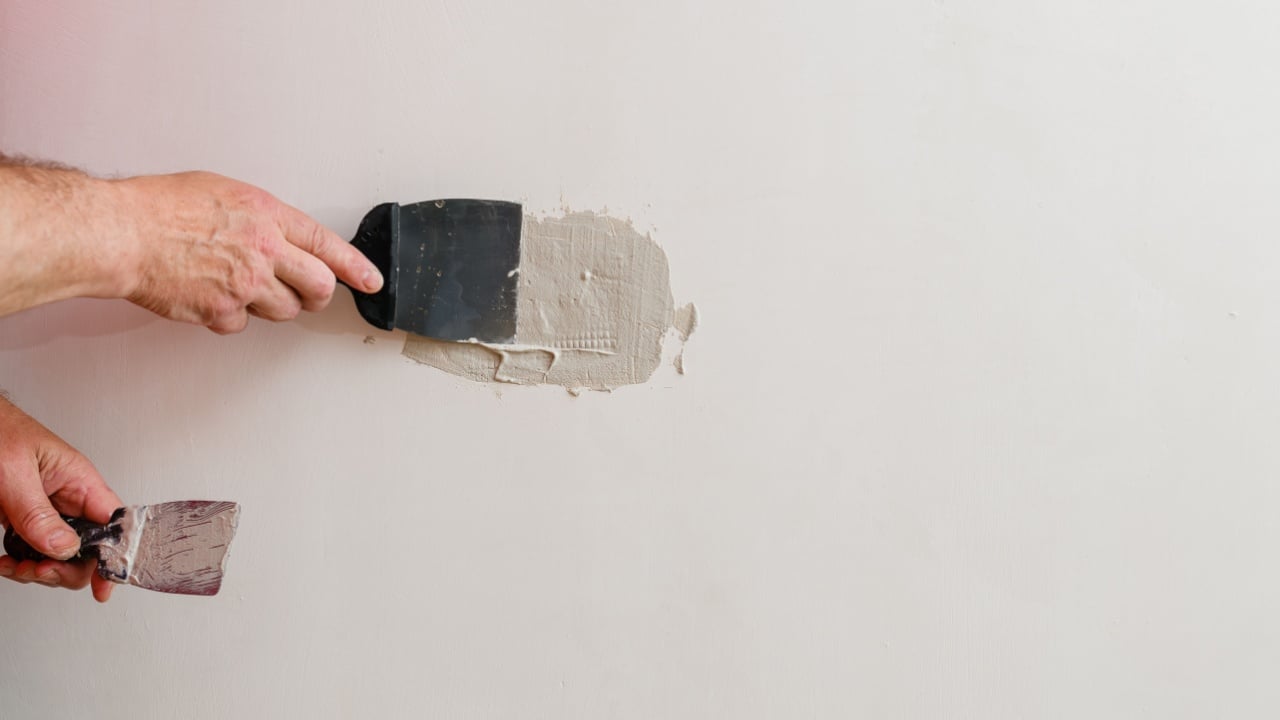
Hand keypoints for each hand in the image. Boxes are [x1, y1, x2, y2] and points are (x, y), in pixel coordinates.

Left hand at [0, 397, 122, 601]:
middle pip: (87, 549)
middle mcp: (68, 498)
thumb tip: (63, 548)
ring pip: (60, 556)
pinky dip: (19, 565)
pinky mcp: (24, 519)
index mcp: (80, 481)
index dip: (114, 556)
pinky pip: (34, 551)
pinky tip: (6, 562)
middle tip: (39, 572)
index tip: (103, 584)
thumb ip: (38, 514)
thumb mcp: (14, 474)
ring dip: (37, 571)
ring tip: (15, 567)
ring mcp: (46, 510)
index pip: (113, 524)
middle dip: (64, 569)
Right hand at [117, 171, 382, 333]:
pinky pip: (243, 324)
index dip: (356, 267)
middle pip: (319, 288)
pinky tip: (212, 295)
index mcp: (268, 215)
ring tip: (244, 285)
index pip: (327, 244)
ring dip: (274, 304)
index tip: (371, 281)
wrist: (123, 233)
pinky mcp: (223, 311)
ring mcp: (246, 284)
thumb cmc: (162, 207)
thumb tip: (282, 238)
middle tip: (311, 295)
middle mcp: (264, 250)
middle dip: (320, 296)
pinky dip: (231, 316)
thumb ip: (262, 218)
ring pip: (285, 311)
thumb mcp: (226, 193)